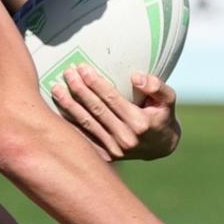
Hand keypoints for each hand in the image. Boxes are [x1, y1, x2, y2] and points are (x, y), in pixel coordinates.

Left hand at [50, 65, 179, 160]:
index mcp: (139, 123)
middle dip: (79, 89)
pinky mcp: (106, 156)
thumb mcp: (168, 99)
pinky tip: (57, 111)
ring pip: (86, 123)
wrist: (162, 147)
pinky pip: (84, 138)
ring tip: (56, 88)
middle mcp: (125, 138)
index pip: (111, 99)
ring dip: (69, 105)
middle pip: (96, 109)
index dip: (95, 82)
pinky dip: (70, 124)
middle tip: (67, 73)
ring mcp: (114, 150)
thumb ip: (156, 86)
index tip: (82, 68)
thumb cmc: (162, 115)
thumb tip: (136, 77)